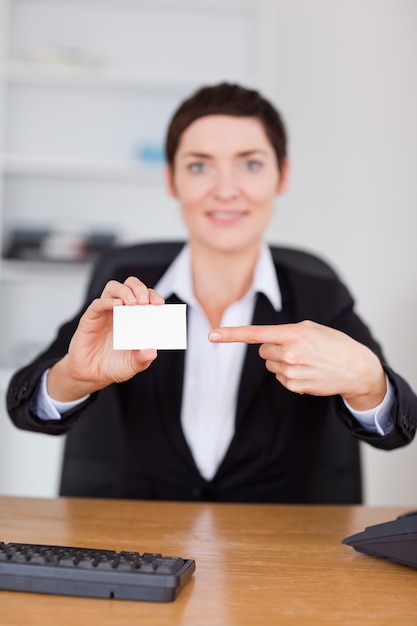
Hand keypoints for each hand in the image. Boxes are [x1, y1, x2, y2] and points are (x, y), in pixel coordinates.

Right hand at [47, 277, 163, 401]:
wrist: (91, 375)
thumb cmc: (114, 366)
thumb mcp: (132, 365)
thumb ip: (142, 359)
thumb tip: (152, 351)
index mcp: (135, 318)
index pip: (145, 297)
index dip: (153, 296)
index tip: (159, 304)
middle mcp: (120, 311)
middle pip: (130, 285)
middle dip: (140, 289)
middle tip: (144, 302)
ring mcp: (105, 313)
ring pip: (113, 288)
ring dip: (124, 291)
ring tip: (132, 303)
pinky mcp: (90, 319)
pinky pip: (97, 304)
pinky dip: (107, 301)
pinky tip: (116, 306)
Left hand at [209, 320, 386, 409]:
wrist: (356, 369)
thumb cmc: (334, 344)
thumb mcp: (312, 328)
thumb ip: (287, 331)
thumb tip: (266, 342)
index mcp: (293, 334)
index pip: (256, 333)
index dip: (231, 334)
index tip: (212, 335)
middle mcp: (289, 354)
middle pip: (262, 350)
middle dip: (274, 348)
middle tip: (296, 347)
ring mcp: (291, 372)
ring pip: (270, 364)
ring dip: (282, 361)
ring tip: (306, 360)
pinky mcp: (294, 386)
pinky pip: (279, 376)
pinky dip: (289, 373)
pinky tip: (307, 371)